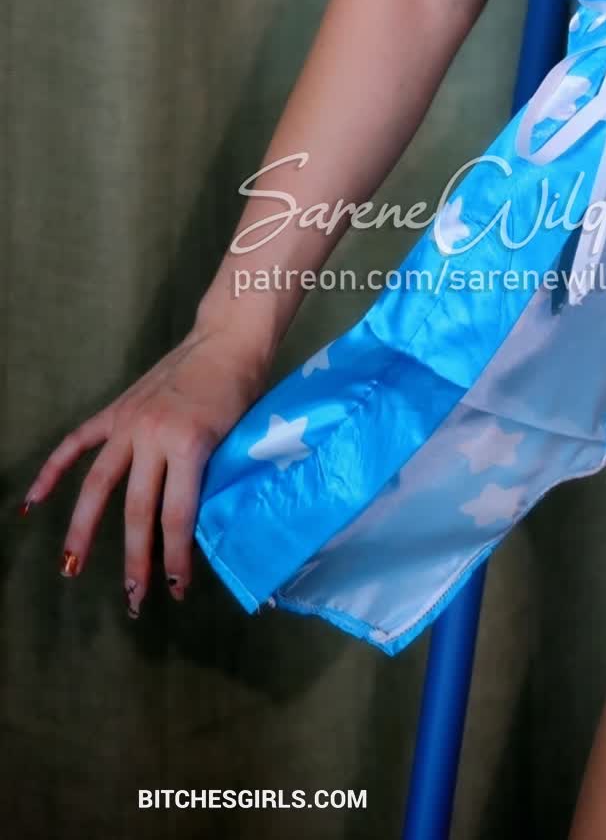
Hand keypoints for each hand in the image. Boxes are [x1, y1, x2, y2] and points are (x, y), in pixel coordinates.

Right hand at [21, 325, 269, 615]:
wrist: (229, 337)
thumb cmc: (244, 387)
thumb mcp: (237, 436)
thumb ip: (211, 476)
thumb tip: (196, 526)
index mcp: (190, 444)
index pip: (177, 515)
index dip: (176, 556)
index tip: (176, 589)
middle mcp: (153, 435)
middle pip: (136, 509)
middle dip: (135, 558)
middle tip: (133, 597)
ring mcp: (129, 422)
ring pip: (98, 485)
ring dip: (82, 529)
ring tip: (70, 566)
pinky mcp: (117, 410)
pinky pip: (77, 443)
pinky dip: (52, 471)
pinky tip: (32, 501)